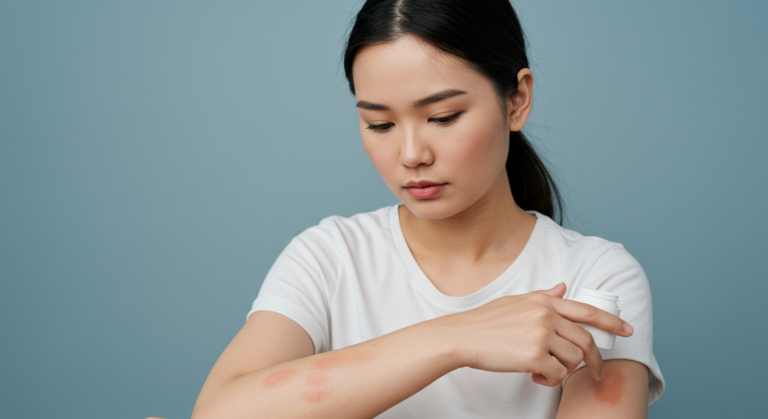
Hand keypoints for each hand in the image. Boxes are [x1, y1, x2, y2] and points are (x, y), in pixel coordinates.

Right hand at [431, 282, 633, 386]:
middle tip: (594, 373)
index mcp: (544, 301)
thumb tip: (563, 287)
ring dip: (563, 370)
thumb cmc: (485, 322)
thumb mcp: (516, 301)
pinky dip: (549, 380)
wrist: (462, 337)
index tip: (627, 330)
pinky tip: (533, 375)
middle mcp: (546, 315)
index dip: (611, 321)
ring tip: (543, 369)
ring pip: (573, 360)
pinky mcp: (534, 356)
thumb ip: (543, 296)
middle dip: (593, 361)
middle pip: (586, 341)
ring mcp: (541, 335)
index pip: (587, 310)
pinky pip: (557, 374)